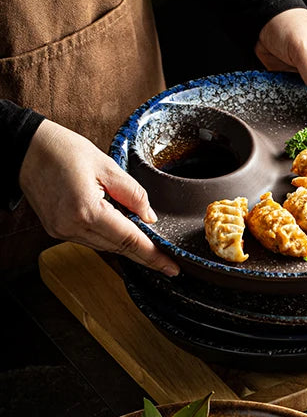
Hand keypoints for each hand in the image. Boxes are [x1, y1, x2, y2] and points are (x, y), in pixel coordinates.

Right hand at [19, 119, 179, 275]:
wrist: (25, 149)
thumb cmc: (62, 150)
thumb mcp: (106, 165)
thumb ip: (133, 193)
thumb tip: (150, 217)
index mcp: (86, 210)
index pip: (129, 240)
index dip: (153, 256)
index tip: (171, 268)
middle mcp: (72, 226)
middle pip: (118, 248)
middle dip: (144, 253)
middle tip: (167, 261)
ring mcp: (61, 231)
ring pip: (105, 247)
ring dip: (126, 244)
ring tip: (145, 241)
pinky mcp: (56, 231)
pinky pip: (91, 240)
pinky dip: (108, 237)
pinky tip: (119, 230)